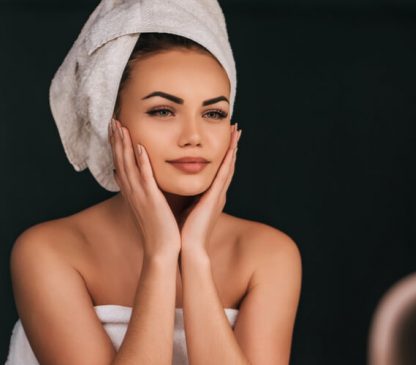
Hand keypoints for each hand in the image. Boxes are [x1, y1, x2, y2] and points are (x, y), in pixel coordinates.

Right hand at [109, 119, 180, 258]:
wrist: (162, 250)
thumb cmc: (158, 229)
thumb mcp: (146, 206)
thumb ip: (140, 190)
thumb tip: (130, 178)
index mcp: (132, 192)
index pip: (120, 163)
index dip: (115, 145)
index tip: (113, 128)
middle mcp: (132, 191)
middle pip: (120, 160)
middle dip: (116, 139)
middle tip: (112, 119)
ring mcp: (140, 195)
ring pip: (128, 165)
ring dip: (124, 144)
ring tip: (121, 126)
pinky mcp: (151, 200)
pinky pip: (145, 177)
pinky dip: (141, 161)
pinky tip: (140, 146)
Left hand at [178, 123, 241, 252]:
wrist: (187, 248)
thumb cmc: (183, 232)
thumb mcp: (186, 208)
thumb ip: (186, 197)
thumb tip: (178, 188)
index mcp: (210, 196)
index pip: (219, 169)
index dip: (223, 153)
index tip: (226, 137)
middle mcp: (217, 193)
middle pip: (228, 164)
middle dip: (232, 146)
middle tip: (236, 128)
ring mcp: (218, 195)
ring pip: (229, 166)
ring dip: (233, 148)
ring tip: (237, 131)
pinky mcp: (215, 198)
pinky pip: (224, 175)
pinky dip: (228, 160)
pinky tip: (231, 148)